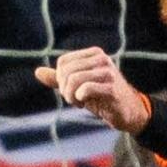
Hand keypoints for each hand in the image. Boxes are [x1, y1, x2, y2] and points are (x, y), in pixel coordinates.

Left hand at [33, 46, 153, 132]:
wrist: (128, 112)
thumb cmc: (103, 97)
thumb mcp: (79, 86)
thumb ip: (60, 79)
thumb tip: (37, 72)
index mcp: (94, 54)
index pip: (63, 62)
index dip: (60, 79)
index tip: (71, 90)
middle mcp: (102, 59)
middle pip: (66, 71)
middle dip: (64, 89)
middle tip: (73, 99)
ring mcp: (108, 72)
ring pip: (73, 79)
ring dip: (71, 96)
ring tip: (78, 102)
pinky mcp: (111, 88)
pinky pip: (85, 89)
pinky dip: (79, 99)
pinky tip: (85, 104)